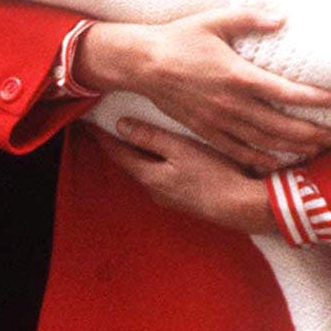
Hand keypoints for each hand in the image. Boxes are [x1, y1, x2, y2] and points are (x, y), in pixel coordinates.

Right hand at [74, 11, 330, 172]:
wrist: (142, 64)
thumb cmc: (180, 38)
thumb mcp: (217, 20)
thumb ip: (252, 19)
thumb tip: (282, 18)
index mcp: (239, 76)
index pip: (287, 91)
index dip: (315, 98)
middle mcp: (232, 104)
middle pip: (281, 125)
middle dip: (311, 133)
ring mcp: (218, 121)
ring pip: (263, 142)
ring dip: (291, 148)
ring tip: (316, 151)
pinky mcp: (205, 130)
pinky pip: (237, 150)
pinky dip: (260, 159)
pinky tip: (277, 162)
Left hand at [94, 115, 277, 233]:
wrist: (243, 206)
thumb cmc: (214, 173)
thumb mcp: (180, 149)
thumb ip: (151, 138)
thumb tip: (120, 126)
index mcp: (149, 177)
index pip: (118, 153)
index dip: (102, 138)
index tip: (87, 125)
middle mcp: (154, 191)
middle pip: (131, 164)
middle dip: (120, 147)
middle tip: (107, 129)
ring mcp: (170, 198)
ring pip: (148, 171)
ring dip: (140, 155)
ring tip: (134, 139)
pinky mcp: (186, 200)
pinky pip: (164, 178)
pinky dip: (158, 164)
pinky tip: (166, 157)